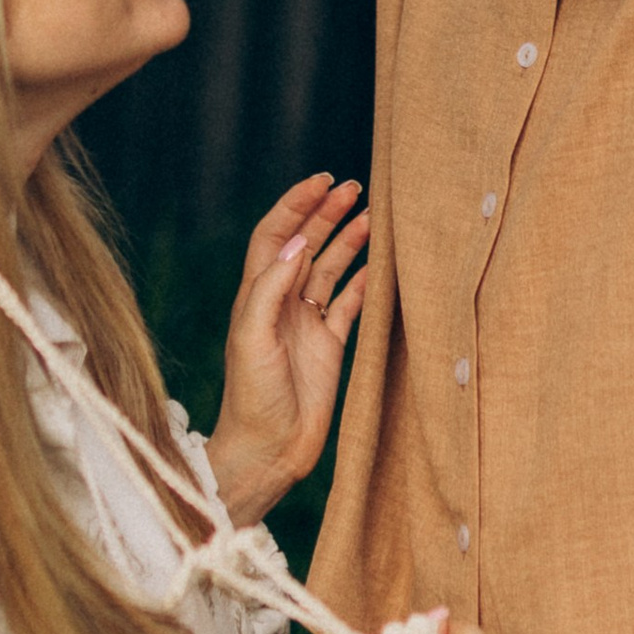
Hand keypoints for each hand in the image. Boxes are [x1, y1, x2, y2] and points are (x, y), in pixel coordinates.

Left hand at [206, 172, 369, 528]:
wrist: (267, 451)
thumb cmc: (250, 397)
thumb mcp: (251, 338)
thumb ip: (271, 288)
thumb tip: (298, 243)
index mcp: (256, 296)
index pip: (275, 236)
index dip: (295, 205)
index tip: (321, 182)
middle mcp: (281, 303)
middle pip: (305, 245)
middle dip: (327, 213)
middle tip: (354, 187)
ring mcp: (306, 323)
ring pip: (331, 269)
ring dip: (349, 241)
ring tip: (374, 217)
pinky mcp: (329, 346)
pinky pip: (350, 303)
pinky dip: (365, 281)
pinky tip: (382, 264)